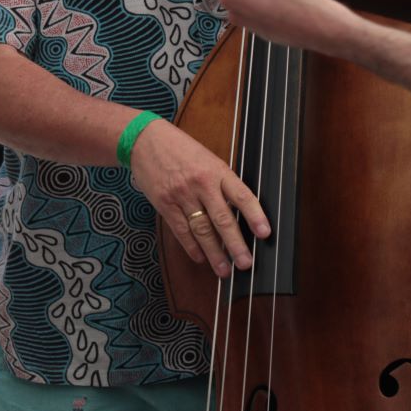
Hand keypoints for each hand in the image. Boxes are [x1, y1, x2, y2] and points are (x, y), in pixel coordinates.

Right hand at [130, 118, 270, 277]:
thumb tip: (238, 210)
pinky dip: (191, 247)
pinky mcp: (165, 204)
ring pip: (201, 230)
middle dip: (235, 245)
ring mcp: (182, 195)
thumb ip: (221, 181)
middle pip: (222, 219)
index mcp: (217, 170)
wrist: (144, 140)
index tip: (265, 233)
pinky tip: (200, 257)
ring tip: (224, 270)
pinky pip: (181, 230)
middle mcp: (201, 184)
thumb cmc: (180, 148)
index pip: (241, 195)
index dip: (255, 216)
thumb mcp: (207, 158)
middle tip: (245, 263)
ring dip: (214, 253)